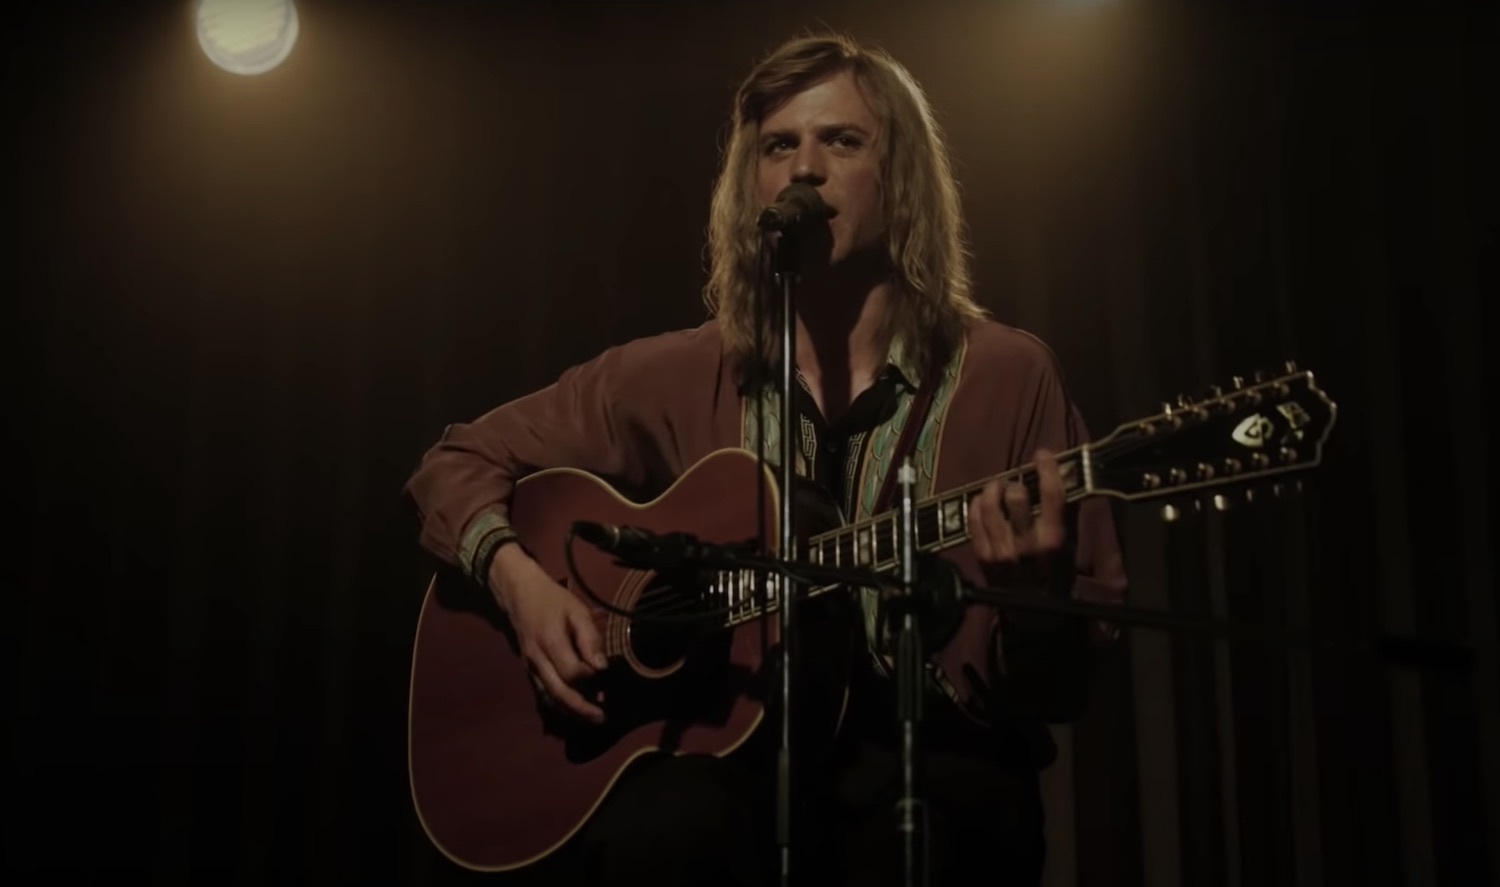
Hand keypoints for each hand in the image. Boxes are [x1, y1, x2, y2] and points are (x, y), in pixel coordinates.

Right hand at [490, 546, 607, 723]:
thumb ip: (590, 638)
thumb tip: (602, 667)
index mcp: (550, 642)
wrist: (518, 593)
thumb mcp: (576, 610)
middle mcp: (537, 660)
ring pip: (549, 698)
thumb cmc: (552, 600)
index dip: (591, 678)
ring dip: (570, 711)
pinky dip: (559, 704)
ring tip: (591, 717)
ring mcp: (530, 667)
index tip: (605, 674)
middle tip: (602, 718)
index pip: (572, 672)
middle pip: (559, 693)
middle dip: (581, 709)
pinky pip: (543, 693)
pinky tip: (574, 708)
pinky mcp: (528, 670)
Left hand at [967, 448, 1066, 587]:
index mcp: (1054, 539)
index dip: (1047, 468)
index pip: (1052, 493)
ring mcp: (1002, 550)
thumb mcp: (1071, 544)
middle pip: (1016, 495)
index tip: (1043, 454)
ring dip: (993, 488)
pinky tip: (983, 502)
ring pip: (990, 503)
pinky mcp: (982, 556)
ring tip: (998, 488)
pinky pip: (973, 519)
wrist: (1033, 612)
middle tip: (1016, 484)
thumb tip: (1065, 475)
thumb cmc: (1056, 574)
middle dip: (1016, 483)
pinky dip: (977, 504)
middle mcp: (1027, 544)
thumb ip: (1067, 511)